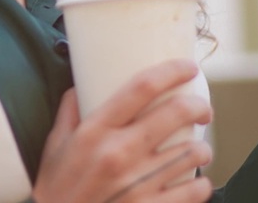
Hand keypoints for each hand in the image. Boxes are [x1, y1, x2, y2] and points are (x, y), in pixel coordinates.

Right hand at [32, 59, 214, 202]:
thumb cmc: (56, 189)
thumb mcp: (55, 145)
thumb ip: (71, 111)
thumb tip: (82, 83)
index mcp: (95, 131)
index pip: (142, 87)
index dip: (172, 71)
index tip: (188, 67)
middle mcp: (119, 153)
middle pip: (176, 113)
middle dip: (199, 107)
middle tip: (202, 110)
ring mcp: (137, 184)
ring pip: (193, 152)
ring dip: (202, 148)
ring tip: (198, 149)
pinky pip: (194, 190)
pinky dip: (201, 184)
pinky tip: (196, 181)